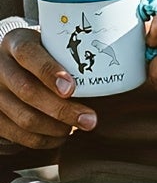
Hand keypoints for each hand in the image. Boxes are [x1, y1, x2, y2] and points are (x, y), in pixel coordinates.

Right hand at [0, 27, 95, 150]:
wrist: (10, 66)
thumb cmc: (45, 58)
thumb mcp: (54, 47)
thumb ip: (75, 56)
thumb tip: (118, 74)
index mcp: (16, 43)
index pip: (29, 54)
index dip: (49, 72)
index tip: (71, 88)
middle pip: (28, 92)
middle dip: (63, 110)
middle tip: (90, 120)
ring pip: (25, 118)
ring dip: (57, 128)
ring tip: (76, 127)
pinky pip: (20, 135)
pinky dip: (45, 140)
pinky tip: (60, 135)